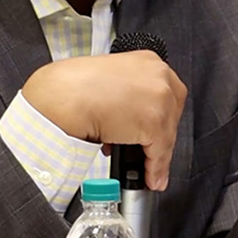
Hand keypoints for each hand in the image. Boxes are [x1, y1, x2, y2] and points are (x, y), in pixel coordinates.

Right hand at [22, 51, 186, 190]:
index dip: (161, 116)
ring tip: (146, 166)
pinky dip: (154, 168)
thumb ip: (128, 95)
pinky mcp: (155, 122)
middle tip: (148, 149)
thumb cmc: (76, 87)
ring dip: (157, 155)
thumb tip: (130, 116)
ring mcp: (159, 97)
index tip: (155, 131)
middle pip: (172, 114)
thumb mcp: (111, 81)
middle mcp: (158, 75)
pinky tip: (148, 176)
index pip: (167, 93)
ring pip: (168, 135)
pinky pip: (160, 152)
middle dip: (161, 135)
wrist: (65, 95)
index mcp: (148, 61)